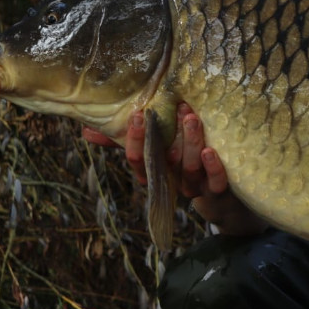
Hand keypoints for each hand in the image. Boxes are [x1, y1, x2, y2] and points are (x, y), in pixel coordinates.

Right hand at [84, 104, 266, 235]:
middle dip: (165, 138)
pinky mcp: (218, 192)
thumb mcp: (154, 151)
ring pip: (189, 170)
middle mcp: (171, 182)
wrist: (221, 199)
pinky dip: (212, 168)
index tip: (138, 115)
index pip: (138, 160)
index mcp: (154, 172)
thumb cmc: (181, 165)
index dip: (135, 140)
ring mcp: (194, 188)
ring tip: (192, 119)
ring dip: (190, 143)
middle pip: (163, 163)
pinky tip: (211, 151)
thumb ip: (124, 140)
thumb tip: (86, 129)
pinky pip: (215, 183)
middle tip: (174, 109)